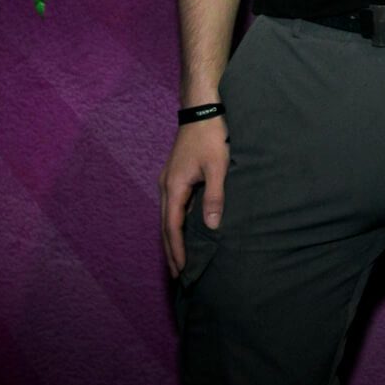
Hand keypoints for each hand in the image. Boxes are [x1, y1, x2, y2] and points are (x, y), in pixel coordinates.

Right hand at [159, 117, 229, 278]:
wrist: (202, 109)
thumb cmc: (211, 136)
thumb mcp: (218, 166)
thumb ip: (214, 196)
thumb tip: (212, 226)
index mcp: (174, 187)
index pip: (172, 227)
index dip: (177, 249)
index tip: (181, 269)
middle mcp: (166, 186)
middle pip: (165, 226)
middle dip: (171, 250)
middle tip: (178, 274)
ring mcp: (169, 180)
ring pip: (168, 216)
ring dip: (172, 238)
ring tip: (179, 259)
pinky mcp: (175, 176)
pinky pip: (173, 206)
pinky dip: (176, 223)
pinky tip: (183, 231)